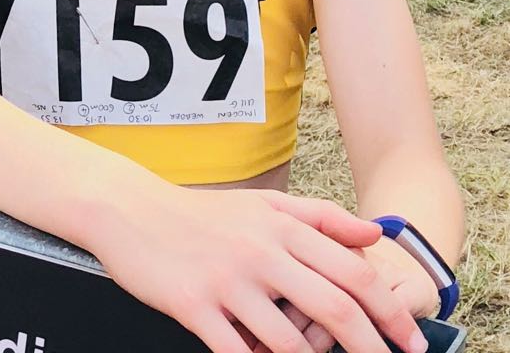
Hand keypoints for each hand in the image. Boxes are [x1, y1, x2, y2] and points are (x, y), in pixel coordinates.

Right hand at [92, 185, 428, 352]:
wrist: (132, 210)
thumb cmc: (202, 213)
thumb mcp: (264, 204)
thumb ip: (321, 217)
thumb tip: (374, 234)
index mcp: (282, 226)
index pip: (352, 271)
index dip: (388, 311)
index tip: (409, 339)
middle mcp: (261, 251)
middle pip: (333, 307)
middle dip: (372, 347)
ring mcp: (228, 281)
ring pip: (290, 341)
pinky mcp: (194, 307)